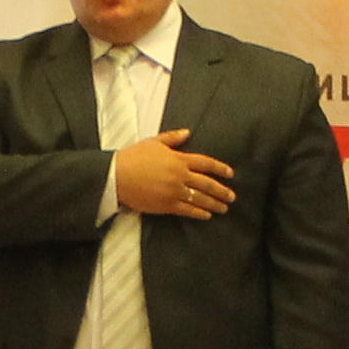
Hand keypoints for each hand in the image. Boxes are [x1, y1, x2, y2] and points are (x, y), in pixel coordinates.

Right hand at [114, 130, 235, 218]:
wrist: (116, 176)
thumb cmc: (133, 157)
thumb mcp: (153, 142)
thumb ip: (172, 138)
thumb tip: (188, 132)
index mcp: (178, 159)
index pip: (205, 164)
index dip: (220, 169)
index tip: (230, 174)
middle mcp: (180, 176)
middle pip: (207, 184)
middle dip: (221, 191)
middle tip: (232, 197)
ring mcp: (174, 191)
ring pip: (200, 198)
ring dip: (214, 204)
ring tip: (224, 208)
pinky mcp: (166, 205)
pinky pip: (187, 210)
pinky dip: (199, 213)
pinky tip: (207, 215)